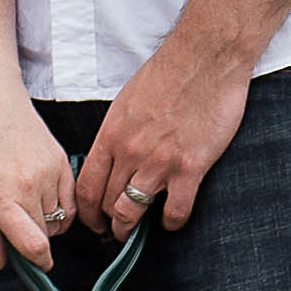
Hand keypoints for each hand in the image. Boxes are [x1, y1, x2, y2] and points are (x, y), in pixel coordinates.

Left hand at [0, 67, 78, 273]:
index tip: (36, 265)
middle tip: (14, 222)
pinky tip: (40, 192)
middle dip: (33, 238)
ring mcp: (48, 170)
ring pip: (61, 218)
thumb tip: (1, 263)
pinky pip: (72, 198)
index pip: (33, 244)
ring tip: (23, 199)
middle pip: (47, 235)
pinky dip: (61, 204)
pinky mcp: (62, 158)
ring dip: (47, 220)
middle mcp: (27, 184)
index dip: (38, 262)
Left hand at [75, 29, 250, 238]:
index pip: (86, 185)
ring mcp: (159, 161)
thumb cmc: (168, 73)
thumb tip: (113, 158)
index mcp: (111, 133)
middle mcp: (129, 151)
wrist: (205, 57)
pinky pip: (175, 211)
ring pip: (132, 213)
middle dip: (107, 224)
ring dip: (130, 229)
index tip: (93, 221)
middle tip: (114, 232)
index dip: (86, 211)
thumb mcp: (127, 102)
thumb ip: (118, 133)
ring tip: (134, 234)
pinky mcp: (190, 167)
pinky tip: (171, 220)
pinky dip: (171, 222)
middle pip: (106, 203)